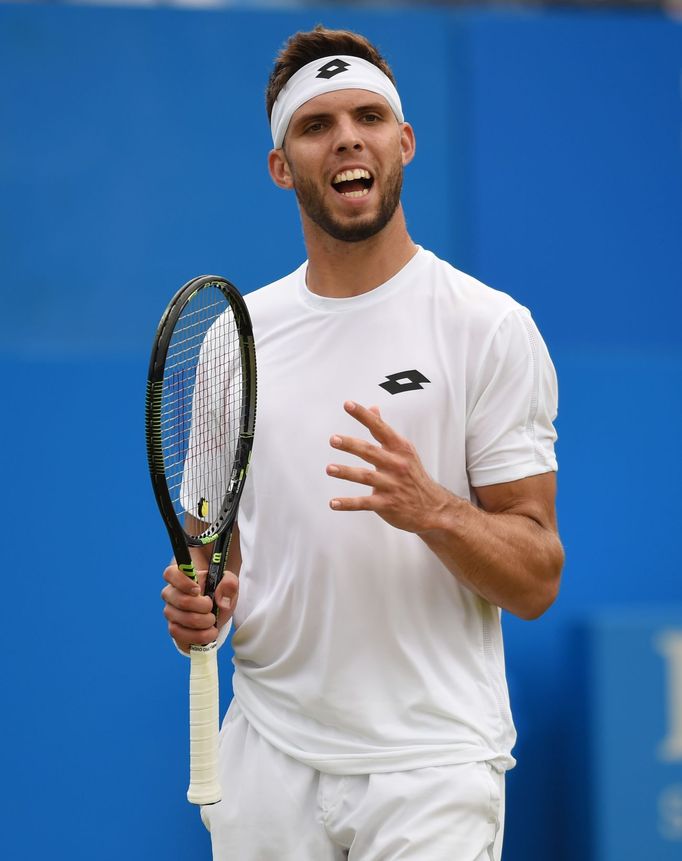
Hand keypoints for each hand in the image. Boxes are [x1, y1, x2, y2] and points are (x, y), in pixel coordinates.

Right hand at [161, 564, 238, 653]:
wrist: (216, 610)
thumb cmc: (218, 592)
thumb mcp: (229, 583)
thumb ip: (229, 583)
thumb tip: (221, 601)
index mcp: (181, 576)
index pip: (170, 574)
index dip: (183, 582)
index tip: (198, 590)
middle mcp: (171, 594)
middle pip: (182, 601)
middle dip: (204, 607)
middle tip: (212, 607)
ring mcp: (170, 612)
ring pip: (182, 620)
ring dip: (203, 623)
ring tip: (213, 621)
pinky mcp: (174, 629)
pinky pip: (180, 635)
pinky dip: (199, 636)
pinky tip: (209, 633)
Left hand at [327, 401, 449, 533]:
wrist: (433, 508)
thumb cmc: (412, 474)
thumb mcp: (403, 450)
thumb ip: (384, 431)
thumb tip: (373, 408)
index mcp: (400, 449)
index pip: (380, 428)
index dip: (364, 416)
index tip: (348, 404)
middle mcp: (396, 465)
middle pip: (371, 452)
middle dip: (351, 445)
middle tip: (333, 439)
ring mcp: (392, 485)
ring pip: (366, 477)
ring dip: (346, 472)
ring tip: (329, 468)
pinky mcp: (387, 504)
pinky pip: (364, 502)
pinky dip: (348, 503)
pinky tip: (333, 503)